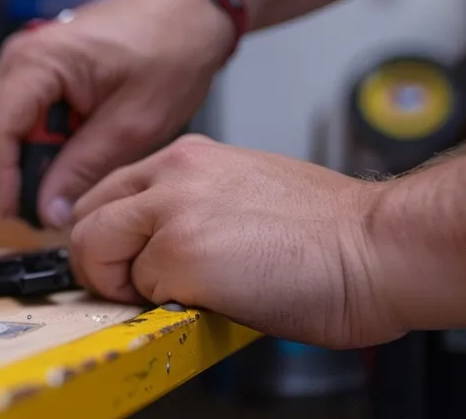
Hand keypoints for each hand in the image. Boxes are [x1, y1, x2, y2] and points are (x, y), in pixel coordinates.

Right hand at [0, 0, 233, 227]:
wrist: (190, 7)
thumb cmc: (171, 46)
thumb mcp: (133, 122)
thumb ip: (84, 168)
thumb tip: (49, 210)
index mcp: (38, 62)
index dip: (3, 179)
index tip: (19, 214)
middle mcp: (21, 58)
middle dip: (11, 176)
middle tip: (45, 213)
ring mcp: (27, 62)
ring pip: (3, 128)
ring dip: (25, 163)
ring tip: (62, 191)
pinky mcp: (41, 70)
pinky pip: (23, 116)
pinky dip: (38, 145)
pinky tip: (68, 162)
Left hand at [68, 134, 404, 348]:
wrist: (380, 247)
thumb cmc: (331, 233)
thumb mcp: (245, 193)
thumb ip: (191, 206)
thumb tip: (153, 245)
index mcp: (189, 158)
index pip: (106, 193)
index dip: (107, 237)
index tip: (120, 264)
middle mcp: (173, 174)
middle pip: (84, 221)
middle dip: (101, 264)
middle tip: (138, 291)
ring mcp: (173, 211)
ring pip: (97, 254)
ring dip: (128, 287)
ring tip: (183, 295)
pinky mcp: (181, 255)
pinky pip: (138, 292)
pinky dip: (165, 307)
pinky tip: (213, 300)